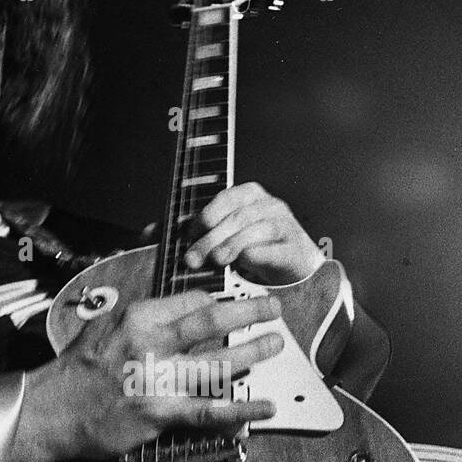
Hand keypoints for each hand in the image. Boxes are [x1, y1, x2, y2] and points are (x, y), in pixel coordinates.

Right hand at [6, 291, 285, 461]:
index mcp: (137, 317)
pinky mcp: (160, 414)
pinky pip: (210, 411)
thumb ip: (141, 317)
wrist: (51, 412)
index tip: (236, 305)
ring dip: (253, 353)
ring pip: (218, 364)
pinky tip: (265, 407)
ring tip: (276, 345)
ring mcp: (158, 380)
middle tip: (274, 307)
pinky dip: (242, 409)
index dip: (219, 301)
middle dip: (249, 312)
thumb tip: (173, 306)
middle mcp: (150, 343)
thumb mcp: (104, 327)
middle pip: (211, 322)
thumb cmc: (78, 371)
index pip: (191, 301)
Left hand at [184, 182, 324, 284]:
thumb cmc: (260, 247)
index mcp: (251, 195)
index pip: (226, 198)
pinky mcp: (294, 250)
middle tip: (193, 258)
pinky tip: (242, 265)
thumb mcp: (230, 234)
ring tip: (216, 260)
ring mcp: (285, 226)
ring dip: (230, 246)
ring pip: (254, 231)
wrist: (296, 266)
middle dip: (210, 239)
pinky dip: (255, 257)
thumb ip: (205, 231)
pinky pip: (272, 251)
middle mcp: (269, 205)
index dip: (205, 217)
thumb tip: (165, 235)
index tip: (189, 236)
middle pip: (236, 218)